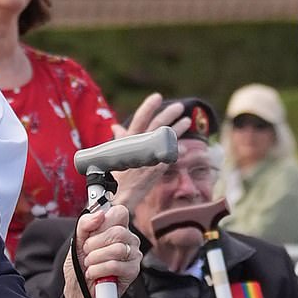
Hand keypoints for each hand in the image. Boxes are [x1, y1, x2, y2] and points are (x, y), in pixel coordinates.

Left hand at [63, 203, 142, 297]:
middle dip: (94, 244)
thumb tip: (99, 214)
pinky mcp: (133, 271)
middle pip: (117, 231)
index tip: (91, 233)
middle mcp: (128, 239)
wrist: (79, 292)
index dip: (104, 221)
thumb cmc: (80, 267)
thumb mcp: (76, 242)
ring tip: (89, 265)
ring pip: (117, 249)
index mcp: (117, 228)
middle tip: (86, 253)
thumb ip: (85, 225)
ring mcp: (133, 255)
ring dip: (95, 258)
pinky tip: (94, 274)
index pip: (120, 212)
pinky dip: (99, 270)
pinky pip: (116, 265)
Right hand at [111, 93, 190, 213]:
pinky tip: (185, 149)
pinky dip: (177, 152)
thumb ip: (119, 140)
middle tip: (179, 107)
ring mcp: (147, 159)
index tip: (158, 97)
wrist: (113, 200)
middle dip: (168, 114)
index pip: (138, 119)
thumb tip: (116, 127)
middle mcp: (137, 148)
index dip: (148, 107)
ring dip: (177, 129)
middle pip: (156, 126)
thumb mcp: (112, 156)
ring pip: (165, 140)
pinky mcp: (154, 171)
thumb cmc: (111, 178)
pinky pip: (169, 158)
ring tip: (187, 121)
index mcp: (126, 142)